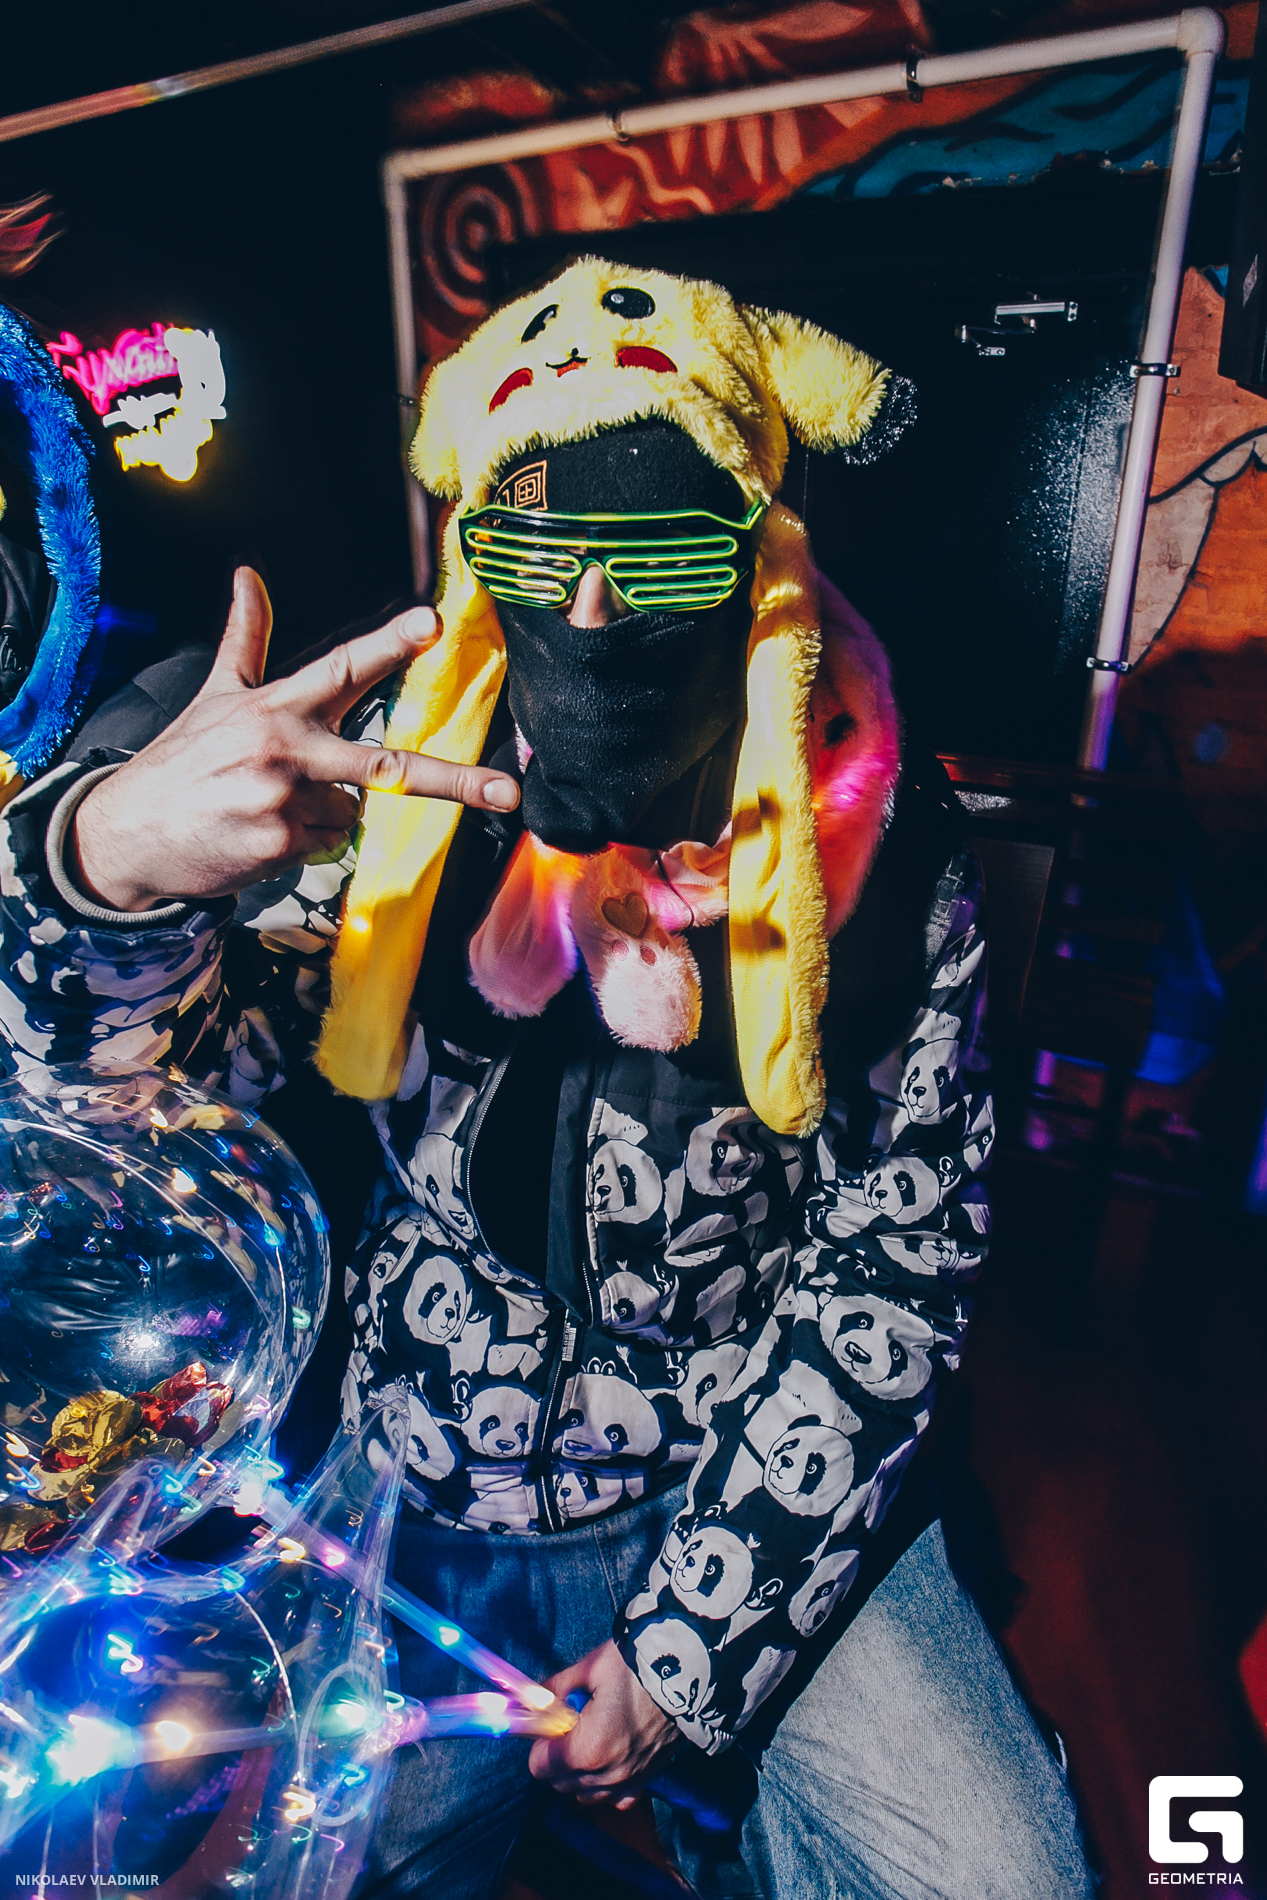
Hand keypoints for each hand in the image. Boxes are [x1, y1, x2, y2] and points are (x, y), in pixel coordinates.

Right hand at [71, 568, 518, 912]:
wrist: (128, 834)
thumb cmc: (181, 763)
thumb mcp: (214, 695)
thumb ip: (245, 638)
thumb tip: (247, 575)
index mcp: (276, 706)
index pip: (342, 668)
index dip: (388, 644)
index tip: (431, 623)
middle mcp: (286, 748)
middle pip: (386, 765)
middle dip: (453, 779)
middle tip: (506, 790)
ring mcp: (284, 799)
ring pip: (348, 812)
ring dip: (319, 813)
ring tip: (266, 805)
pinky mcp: (278, 843)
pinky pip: (324, 845)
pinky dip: (300, 843)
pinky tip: (258, 833)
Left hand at [528, 1639, 676, 1808]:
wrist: (690, 1674)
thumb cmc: (638, 1667)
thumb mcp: (591, 1668)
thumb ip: (556, 1687)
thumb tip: (532, 1697)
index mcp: (587, 1749)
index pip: (540, 1766)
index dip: (539, 1742)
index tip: (550, 1723)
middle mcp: (607, 1774)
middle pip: (560, 1782)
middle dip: (556, 1756)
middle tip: (569, 1725)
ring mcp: (629, 1780)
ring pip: (585, 1794)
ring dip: (579, 1773)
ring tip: (590, 1738)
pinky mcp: (648, 1779)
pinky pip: (616, 1797)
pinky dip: (607, 1784)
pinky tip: (611, 1756)